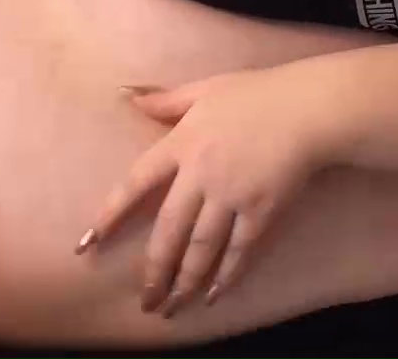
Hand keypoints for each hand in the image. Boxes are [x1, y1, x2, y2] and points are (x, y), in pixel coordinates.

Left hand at [76, 65, 331, 316]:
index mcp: (181, 144)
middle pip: (168, 230)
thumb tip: (126, 95)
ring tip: (171, 308)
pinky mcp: (261, 210)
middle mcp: (200, 175)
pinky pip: (238, 251)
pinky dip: (225, 276)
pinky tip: (212, 295)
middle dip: (154, 270)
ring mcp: (231, 195)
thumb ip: (164, 99)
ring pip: (200, 248)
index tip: (88, 243)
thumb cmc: (257, 94)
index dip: (110, 214)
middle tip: (144, 301)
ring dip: (184, 282)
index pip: (134, 184)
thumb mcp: (204, 88)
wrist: (309, 108)